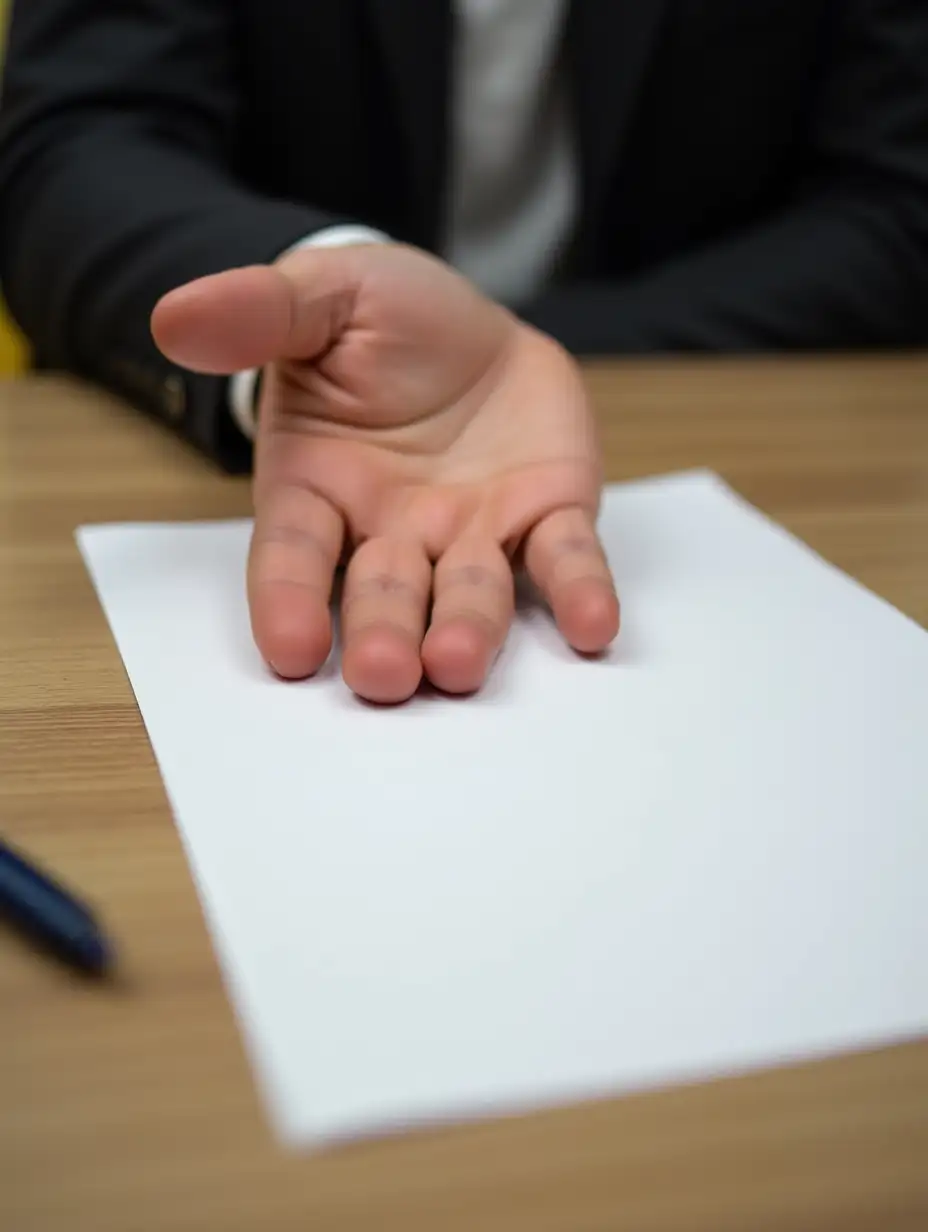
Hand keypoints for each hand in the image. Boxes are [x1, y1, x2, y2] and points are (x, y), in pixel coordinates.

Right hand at [152, 243, 618, 702]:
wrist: (472, 330)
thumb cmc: (383, 322)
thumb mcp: (321, 297)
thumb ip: (262, 312)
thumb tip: (175, 317)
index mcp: (319, 488)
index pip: (294, 555)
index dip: (289, 600)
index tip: (289, 648)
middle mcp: (393, 532)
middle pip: (382, 595)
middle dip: (382, 635)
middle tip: (385, 677)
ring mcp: (472, 535)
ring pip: (468, 594)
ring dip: (465, 631)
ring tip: (457, 665)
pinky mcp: (546, 519)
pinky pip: (562, 561)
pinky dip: (579, 596)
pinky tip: (593, 629)